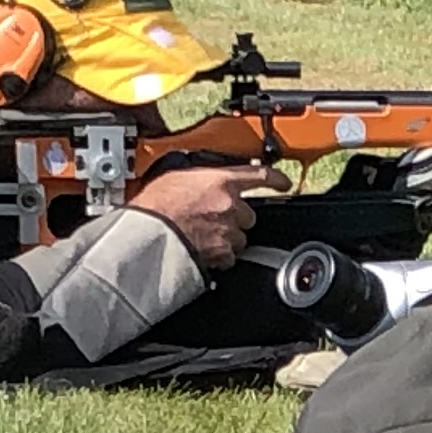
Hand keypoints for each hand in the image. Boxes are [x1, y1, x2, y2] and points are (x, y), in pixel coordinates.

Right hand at [136, 160, 286, 267]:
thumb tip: (196, 181)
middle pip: (249, 215)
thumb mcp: (173, 178)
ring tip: (202, 237)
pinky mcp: (223, 254)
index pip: (259, 175)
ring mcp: (229, 231)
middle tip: (213, 220)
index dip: (275, 179)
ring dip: (227, 239)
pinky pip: (229, 257)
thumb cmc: (153, 207)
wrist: (148, 234)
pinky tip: (202, 250)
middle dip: (235, 219)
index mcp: (220, 181)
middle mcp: (230, 205)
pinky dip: (219, 257)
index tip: (283, 183)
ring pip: (240, 238)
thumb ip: (195, 179)